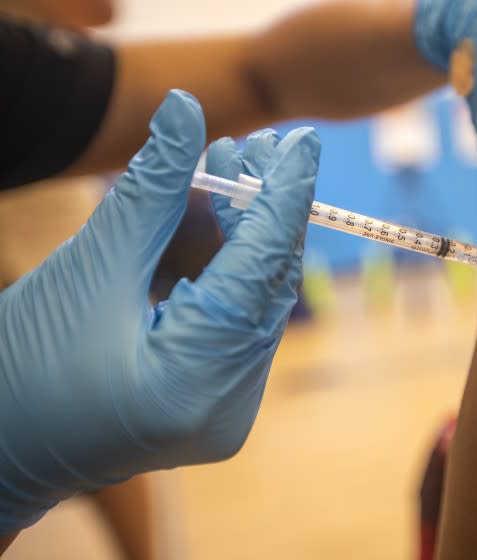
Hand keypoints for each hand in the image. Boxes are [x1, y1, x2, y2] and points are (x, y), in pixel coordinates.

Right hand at [0, 90, 319, 531]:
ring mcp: (225, 412)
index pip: (261, 267)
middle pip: (267, 285)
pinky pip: (236, 324)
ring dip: (245, 236)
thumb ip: (151, 191)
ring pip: (255, 302)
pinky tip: (216, 220)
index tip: (300, 140)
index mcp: (193, 381)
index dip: (284, 195)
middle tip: (256, 145)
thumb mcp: (89, 268)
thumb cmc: (16, 369)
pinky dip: (226, 272)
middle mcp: (227, 406)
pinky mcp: (215, 405)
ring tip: (229, 168)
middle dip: (263, 211)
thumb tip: (185, 109)